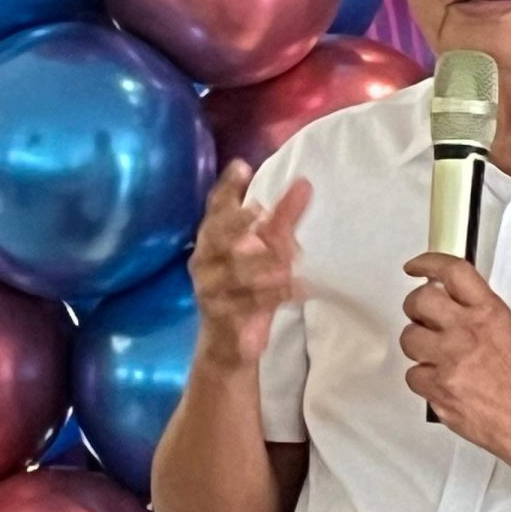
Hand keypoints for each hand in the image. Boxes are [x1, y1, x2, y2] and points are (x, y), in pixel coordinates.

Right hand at [188, 160, 311, 373]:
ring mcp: (210, 286)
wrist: (230, 345)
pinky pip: (247, 302)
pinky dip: (274, 294)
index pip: (215, 207)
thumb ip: (283, 218)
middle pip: (215, 234)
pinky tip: (299, 289)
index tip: (241, 166)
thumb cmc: (248, 287)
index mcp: (214, 237)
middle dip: (235, 223)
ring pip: (234, 270)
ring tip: (290, 261)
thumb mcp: (269, 249)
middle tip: (259, 213)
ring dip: (263, 264)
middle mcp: (205, 258)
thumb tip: (305, 183)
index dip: (227, 188)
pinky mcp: (221, 314)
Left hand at [400, 253, 510, 471]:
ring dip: (418, 346)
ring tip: (435, 356)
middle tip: (422, 318)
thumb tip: (447, 297)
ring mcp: (450, 359)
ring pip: (409, 338)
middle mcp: (467, 330)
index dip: (428, 263)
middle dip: (414, 308)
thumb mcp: (509, 329)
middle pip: (419, 300)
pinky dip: (423, 379)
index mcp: (488, 312)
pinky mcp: (438, 388)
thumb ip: (479, 310)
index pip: (453, 271)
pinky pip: (412, 374)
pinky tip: (441, 383)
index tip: (414, 267)